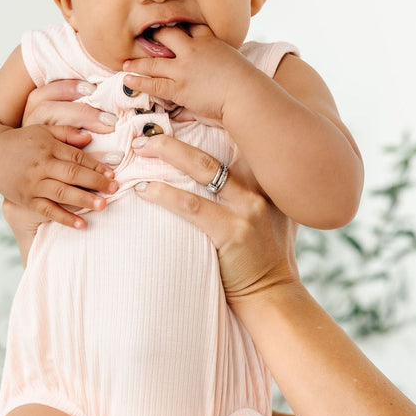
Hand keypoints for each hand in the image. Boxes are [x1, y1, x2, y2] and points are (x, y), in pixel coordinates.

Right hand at [0, 80, 119, 247]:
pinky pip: (47, 210)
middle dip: (95, 182)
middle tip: (114, 189)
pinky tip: (80, 224)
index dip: (96, 165)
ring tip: (102, 205)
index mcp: (48, 147)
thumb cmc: (22, 143)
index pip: (76, 156)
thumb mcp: (43, 131)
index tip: (112, 174)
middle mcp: (41, 165)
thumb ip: (66, 133)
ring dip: (83, 200)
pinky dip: (64, 218)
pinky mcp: (26, 200)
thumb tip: (90, 138)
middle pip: (72, 174)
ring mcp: (33, 184)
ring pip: (61, 193)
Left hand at [122, 25, 255, 121]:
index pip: (190, 27)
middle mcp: (193, 49)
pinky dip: (138, 81)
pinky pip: (153, 83)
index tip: (167, 26)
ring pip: (154, 61)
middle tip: (139, 37)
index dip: (178, 26)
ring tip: (125, 63)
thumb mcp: (232, 64)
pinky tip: (127, 79)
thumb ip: (218, 65)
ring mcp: (183, 68)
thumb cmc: (246, 83)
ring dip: (137, 62)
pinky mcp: (178, 86)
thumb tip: (214, 73)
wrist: (245, 93)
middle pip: (167, 36)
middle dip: (153, 36)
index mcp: (210, 40)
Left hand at [132, 133, 299, 308]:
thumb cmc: (266, 260)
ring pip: (202, 169)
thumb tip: (233, 174)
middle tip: (145, 134)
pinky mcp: (233, 231)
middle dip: (176, 139)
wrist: (275, 298)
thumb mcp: (272, 217)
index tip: (173, 117)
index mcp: (266, 180)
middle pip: (214, 149)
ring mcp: (248, 208)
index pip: (234, 142)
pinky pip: (191, 206)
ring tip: (140, 150)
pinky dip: (165, 195)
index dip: (203, 125)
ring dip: (168, 154)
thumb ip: (258, 193)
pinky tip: (145, 190)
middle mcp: (260, 188)